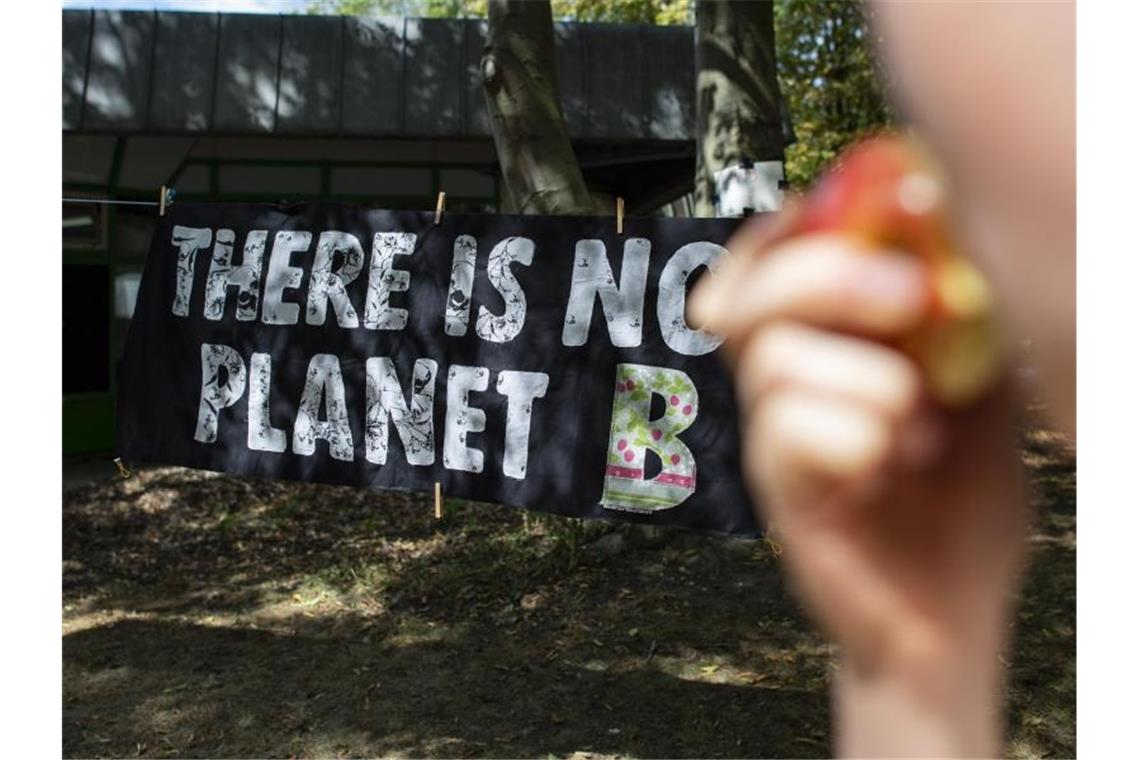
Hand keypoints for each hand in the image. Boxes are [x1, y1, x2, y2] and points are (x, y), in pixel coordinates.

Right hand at [690, 215, 1029, 756]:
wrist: (950, 614)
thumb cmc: (960, 498)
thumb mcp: (980, 386)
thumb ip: (961, 314)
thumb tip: (953, 218)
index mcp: (821, 352)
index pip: (761, 270)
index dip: (780, 232)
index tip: (830, 209)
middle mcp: (782, 390)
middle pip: (750, 301)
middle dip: (825, 277)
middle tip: (907, 295)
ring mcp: (774, 443)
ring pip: (775, 365)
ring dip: (869, 380)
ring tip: (920, 424)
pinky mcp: (780, 495)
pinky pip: (790, 436)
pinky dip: (856, 437)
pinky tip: (896, 463)